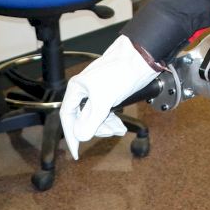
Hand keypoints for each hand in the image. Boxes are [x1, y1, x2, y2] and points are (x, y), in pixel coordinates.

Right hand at [59, 35, 158, 159]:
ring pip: (96, 116)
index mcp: (77, 89)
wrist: (141, 57)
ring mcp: (98, 92)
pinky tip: (120, 126)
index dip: (70, 135)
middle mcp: (85, 91)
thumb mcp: (104, 99)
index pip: (67, 116)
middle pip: (83, 118)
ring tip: (119, 129)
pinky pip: (106, 112)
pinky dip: (113, 120)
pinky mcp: (110, 93)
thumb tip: (81, 136)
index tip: (76, 151)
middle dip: (96, 129)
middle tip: (109, 133)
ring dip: (106, 126)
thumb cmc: (121, 70)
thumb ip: (91, 120)